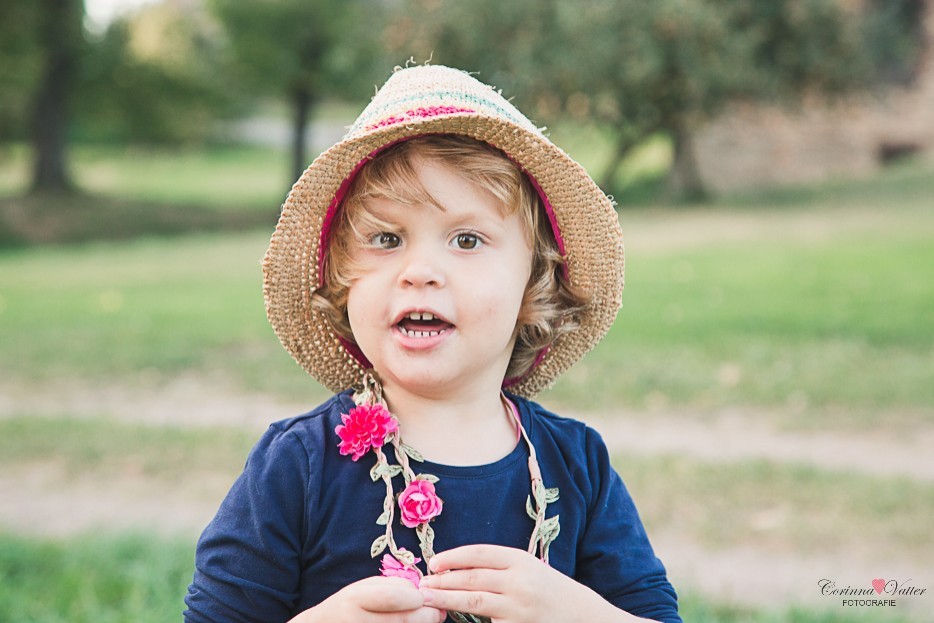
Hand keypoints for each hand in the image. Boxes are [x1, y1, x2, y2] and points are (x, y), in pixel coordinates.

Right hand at [292, 576, 445, 622]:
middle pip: (404, 620)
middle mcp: (359, 622)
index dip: (416, 597)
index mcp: (356, 599)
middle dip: (428, 614)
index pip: (394, 598)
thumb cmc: (349, 605)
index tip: (423, 596)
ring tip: (430, 619)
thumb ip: (394, 585)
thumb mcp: (364, 587)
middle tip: (437, 610)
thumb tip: (424, 593)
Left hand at [419, 545, 623, 622]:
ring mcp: (519, 608)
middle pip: (472, 578)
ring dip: (447, 600)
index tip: (433, 562)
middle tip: (421, 584)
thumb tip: (455, 568)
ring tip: (428, 598)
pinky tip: (453, 617)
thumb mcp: (527, 569)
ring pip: (474, 603)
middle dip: (443, 581)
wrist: (582, 616)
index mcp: (521, 560)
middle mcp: (520, 582)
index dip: (453, 557)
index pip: (479, 553)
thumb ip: (498, 567)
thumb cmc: (548, 589)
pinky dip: (469, 620)